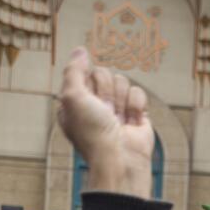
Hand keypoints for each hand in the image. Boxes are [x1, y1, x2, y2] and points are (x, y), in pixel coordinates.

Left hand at [56, 47, 153, 197]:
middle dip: (106, 90)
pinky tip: (131, 121)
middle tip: (104, 110)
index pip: (84, 72)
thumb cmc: (92, 132)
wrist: (119, 159)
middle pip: (105, 74)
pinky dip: (135, 106)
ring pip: (122, 81)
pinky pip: (138, 93)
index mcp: (76, 101)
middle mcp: (96, 104)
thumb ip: (74, 70)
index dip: (88, 83)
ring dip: (120, 99)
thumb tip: (80, 50)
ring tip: (117, 119)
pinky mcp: (136, 114)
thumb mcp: (71, 96)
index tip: (88, 100)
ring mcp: (117, 109)